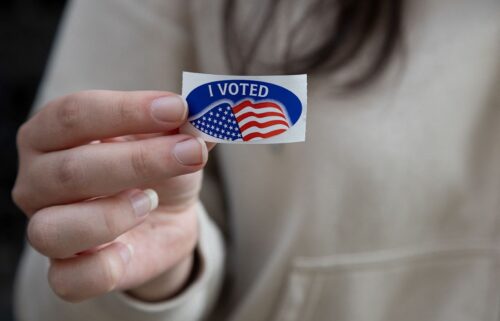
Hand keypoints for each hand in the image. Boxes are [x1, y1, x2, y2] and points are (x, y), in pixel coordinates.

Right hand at [13, 90, 209, 301]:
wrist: (164, 215)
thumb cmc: (159, 168)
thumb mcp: (175, 140)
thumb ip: (186, 127)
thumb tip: (206, 116)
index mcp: (53, 133)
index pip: (74, 114)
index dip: (127, 110)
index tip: (178, 109)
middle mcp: (37, 180)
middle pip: (69, 170)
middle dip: (139, 161)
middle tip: (189, 153)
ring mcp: (45, 228)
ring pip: (53, 230)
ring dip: (112, 215)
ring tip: (149, 201)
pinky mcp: (66, 271)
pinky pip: (69, 279)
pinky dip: (103, 268)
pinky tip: (129, 250)